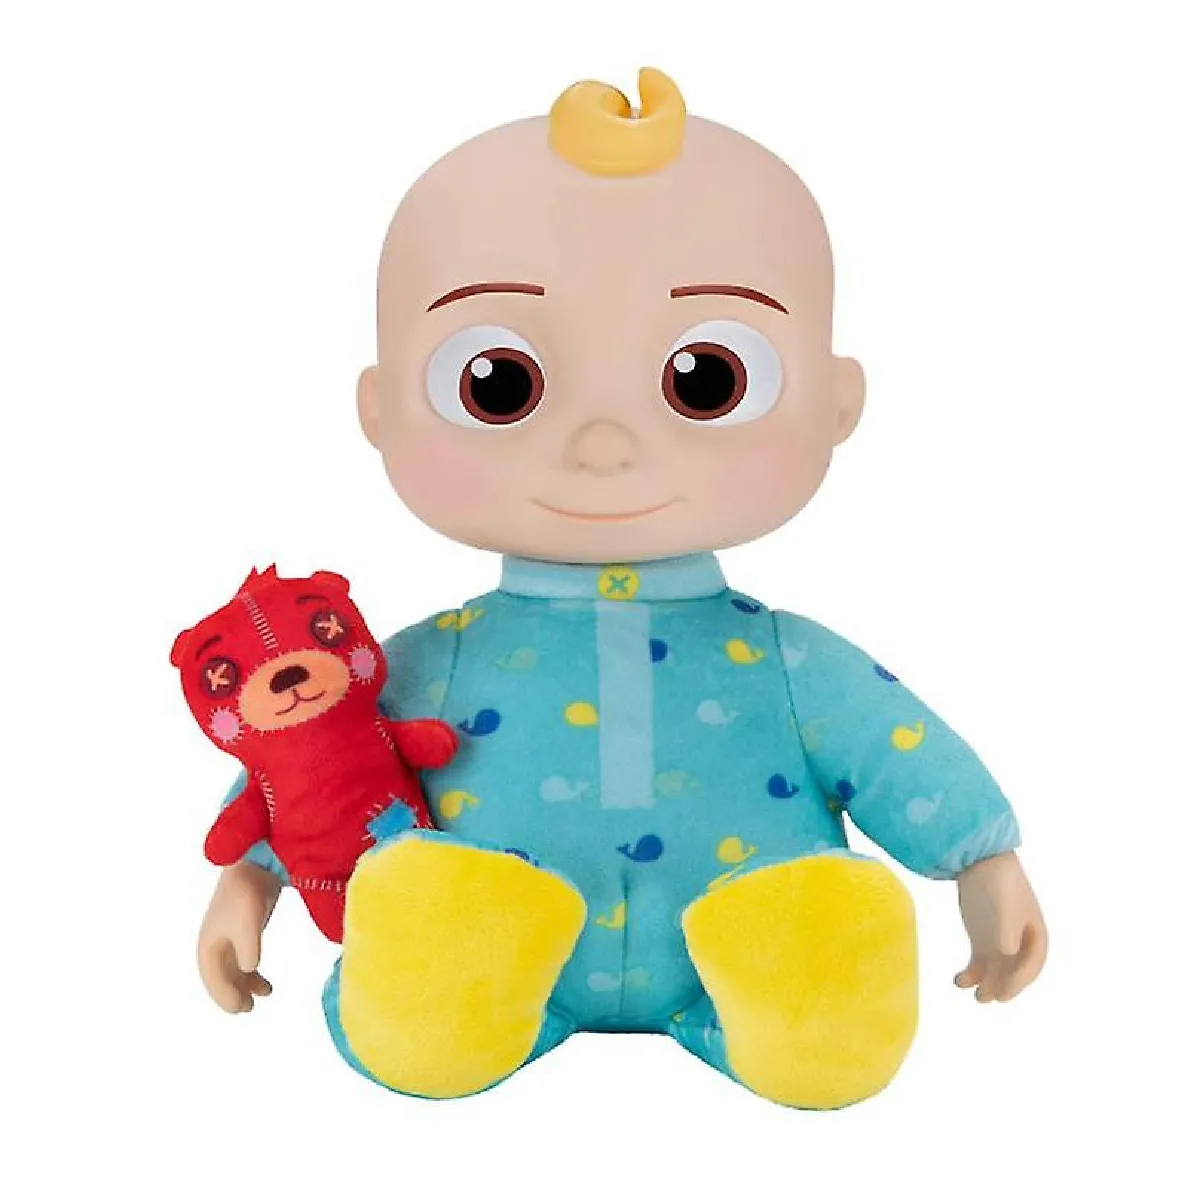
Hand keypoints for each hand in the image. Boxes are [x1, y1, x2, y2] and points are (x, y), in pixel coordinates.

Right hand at [198, 862, 281, 1012]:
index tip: (240, 1009)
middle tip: (248, 1008)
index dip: (224, 996)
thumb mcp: (247, 924)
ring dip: (243, 985)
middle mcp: (213, 943)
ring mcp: (227, 937)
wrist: (255, 864)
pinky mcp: (241, 930)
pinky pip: (242, 960)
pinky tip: (265, 983)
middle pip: (220, 977)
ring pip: (232, 971)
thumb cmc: (247, 895)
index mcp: (208, 944)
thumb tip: (248, 970)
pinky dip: (251, 974)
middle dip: (232, 994)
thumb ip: (247, 949)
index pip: (212, 978)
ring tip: (263, 996)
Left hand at [955, 851, 1046, 1001]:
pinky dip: (971, 975)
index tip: (1003, 993)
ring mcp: (1000, 943)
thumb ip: (1008, 931)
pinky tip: (959, 980)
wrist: (979, 861)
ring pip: (996, 973)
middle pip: (1014, 974)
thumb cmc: (999, 882)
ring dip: (986, 986)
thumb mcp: (1006, 906)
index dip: (1018, 982)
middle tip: (987, 998)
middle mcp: (1021, 944)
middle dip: (1002, 988)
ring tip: (975, 995)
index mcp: (1036, 936)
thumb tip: (1008, 953)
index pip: (1031, 966)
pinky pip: (979, 964)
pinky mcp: (982, 940)